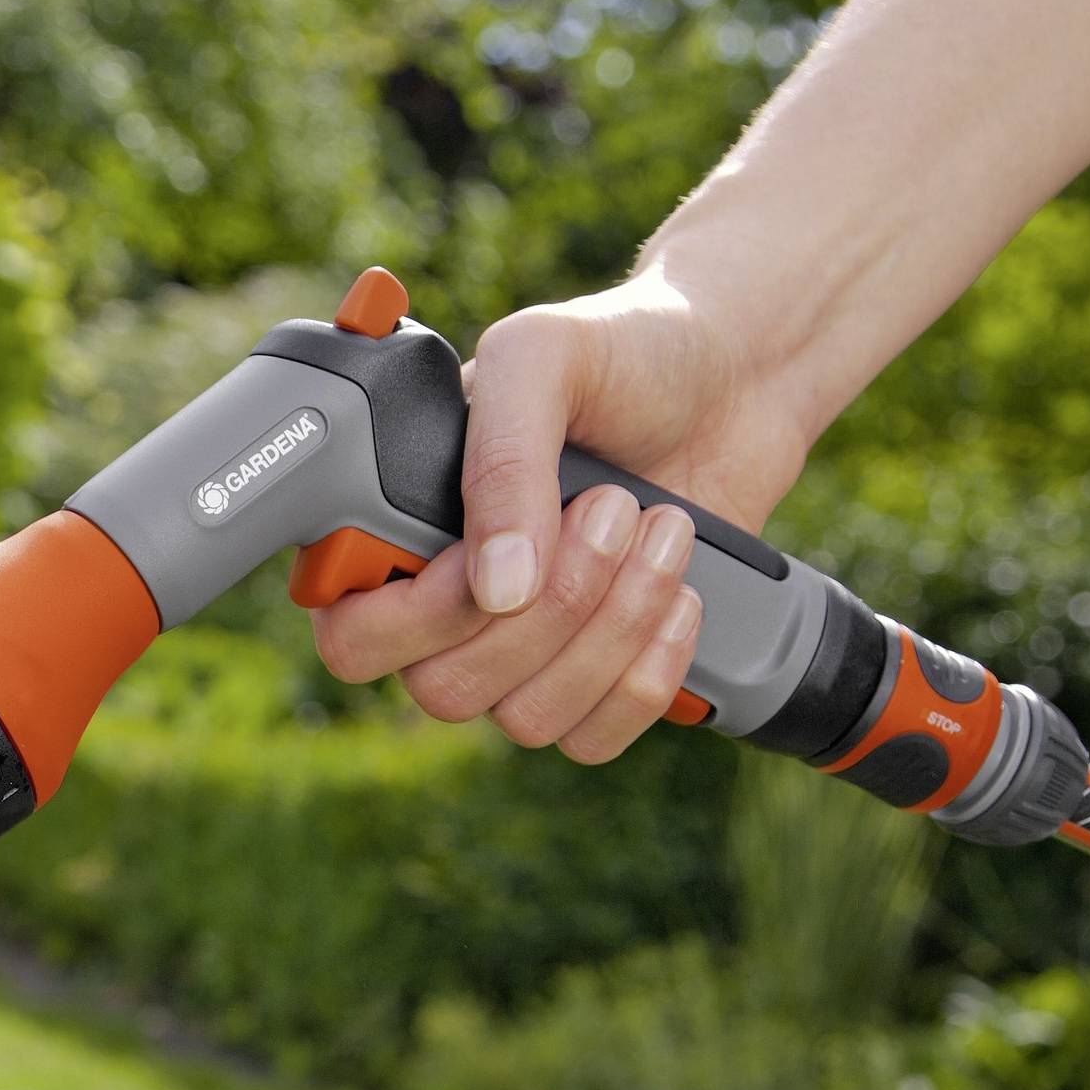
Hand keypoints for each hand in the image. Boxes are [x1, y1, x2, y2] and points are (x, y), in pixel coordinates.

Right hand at [310, 269, 816, 762]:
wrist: (737, 375)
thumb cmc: (627, 351)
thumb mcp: (544, 358)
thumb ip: (502, 458)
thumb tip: (497, 588)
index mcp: (400, 528)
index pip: (352, 635)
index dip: (417, 618)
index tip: (489, 554)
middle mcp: (447, 605)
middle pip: (445, 690)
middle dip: (550, 608)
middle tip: (612, 505)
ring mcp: (522, 651)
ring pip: (525, 718)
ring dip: (611, 630)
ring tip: (662, 530)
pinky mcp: (596, 680)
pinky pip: (591, 737)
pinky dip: (646, 675)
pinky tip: (680, 595)